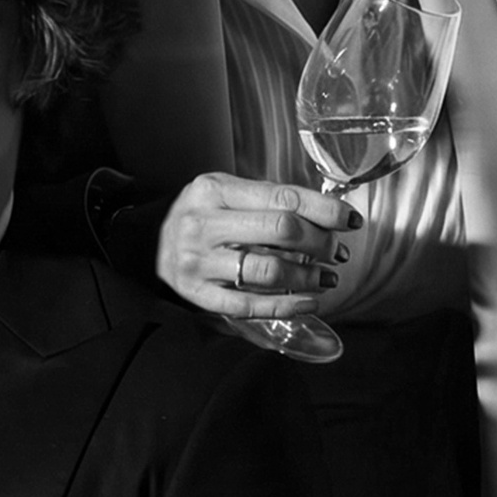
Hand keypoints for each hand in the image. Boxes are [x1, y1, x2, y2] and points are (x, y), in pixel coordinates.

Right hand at [157, 173, 362, 319]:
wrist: (147, 242)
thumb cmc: (199, 214)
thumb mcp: (224, 192)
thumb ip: (268, 199)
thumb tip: (325, 212)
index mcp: (214, 190)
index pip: (283, 197)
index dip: (324, 209)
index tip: (349, 220)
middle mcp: (204, 224)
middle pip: (281, 231)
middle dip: (320, 242)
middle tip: (336, 250)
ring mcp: (199, 262)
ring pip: (269, 271)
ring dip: (308, 277)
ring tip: (327, 277)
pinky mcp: (198, 295)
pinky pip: (250, 305)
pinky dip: (287, 306)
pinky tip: (308, 302)